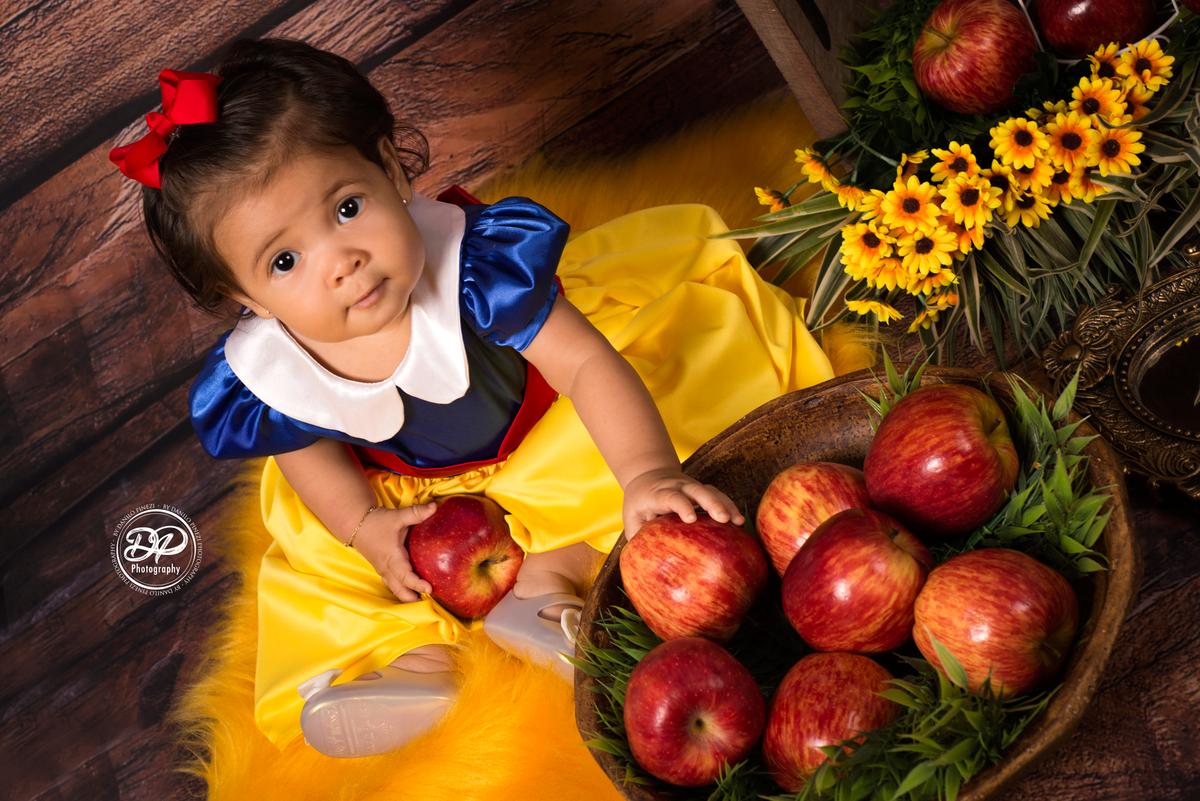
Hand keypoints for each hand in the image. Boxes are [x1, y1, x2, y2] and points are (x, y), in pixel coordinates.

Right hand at [351, 503, 438, 601]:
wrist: (356, 524)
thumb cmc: (378, 522)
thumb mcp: (397, 516)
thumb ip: (416, 512)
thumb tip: (435, 507)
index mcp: (391, 556)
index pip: (404, 575)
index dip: (417, 584)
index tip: (430, 589)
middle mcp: (387, 567)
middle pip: (399, 590)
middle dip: (413, 600)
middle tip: (430, 605)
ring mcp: (383, 571)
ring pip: (395, 590)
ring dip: (407, 598)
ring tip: (424, 603)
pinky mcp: (383, 570)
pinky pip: (392, 585)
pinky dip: (402, 591)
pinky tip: (413, 594)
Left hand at [622, 467, 744, 538]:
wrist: (648, 473)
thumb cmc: (638, 501)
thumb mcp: (631, 516)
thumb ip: (636, 535)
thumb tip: (642, 561)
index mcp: (658, 492)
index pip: (671, 496)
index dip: (681, 506)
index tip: (691, 519)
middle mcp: (677, 486)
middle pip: (696, 490)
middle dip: (711, 503)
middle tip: (723, 519)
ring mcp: (691, 487)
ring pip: (710, 491)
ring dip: (725, 504)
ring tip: (739, 522)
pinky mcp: (700, 490)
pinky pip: (717, 495)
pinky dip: (728, 505)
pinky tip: (738, 522)